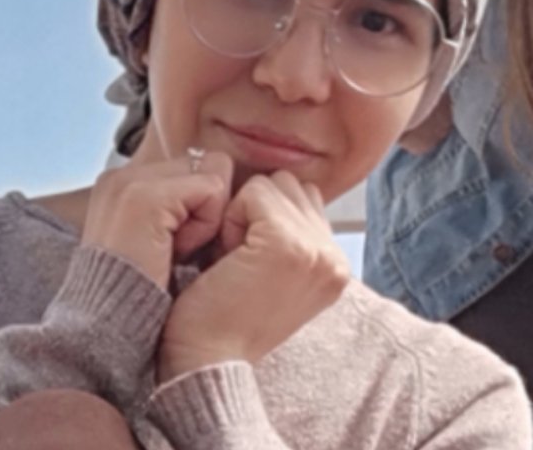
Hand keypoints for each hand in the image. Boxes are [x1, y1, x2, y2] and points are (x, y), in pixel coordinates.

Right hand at [81, 153, 231, 289]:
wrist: (109, 331)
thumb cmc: (141, 298)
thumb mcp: (158, 244)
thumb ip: (179, 210)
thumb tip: (220, 187)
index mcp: (122, 184)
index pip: (191, 168)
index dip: (201, 207)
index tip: (179, 248)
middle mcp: (123, 175)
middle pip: (205, 163)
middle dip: (208, 206)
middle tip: (180, 251)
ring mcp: (131, 182)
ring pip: (212, 173)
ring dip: (209, 215)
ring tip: (178, 251)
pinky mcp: (146, 198)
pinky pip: (211, 190)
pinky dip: (207, 224)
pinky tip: (179, 253)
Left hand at [157, 171, 350, 380]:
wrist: (206, 357)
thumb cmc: (221, 311)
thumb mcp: (266, 267)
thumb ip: (285, 230)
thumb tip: (270, 186)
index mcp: (334, 264)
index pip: (300, 196)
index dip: (262, 217)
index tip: (248, 261)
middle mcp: (335, 257)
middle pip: (287, 184)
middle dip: (256, 209)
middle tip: (239, 258)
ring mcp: (316, 250)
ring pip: (271, 184)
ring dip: (244, 211)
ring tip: (235, 257)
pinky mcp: (288, 245)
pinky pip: (254, 191)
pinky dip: (232, 216)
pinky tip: (228, 257)